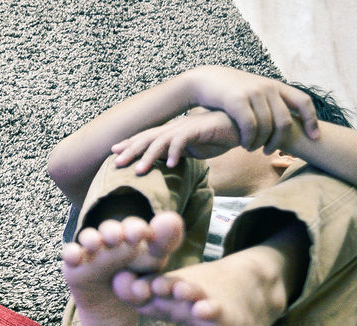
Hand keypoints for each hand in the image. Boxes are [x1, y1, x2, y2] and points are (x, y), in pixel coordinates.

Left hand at [110, 109, 241, 172]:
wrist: (242, 123)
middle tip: (116, 164)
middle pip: (147, 138)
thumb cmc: (218, 137)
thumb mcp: (194, 149)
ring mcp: (186, 127)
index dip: (130, 144)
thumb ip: (178, 154)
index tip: (114, 154)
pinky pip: (184, 140)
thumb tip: (164, 164)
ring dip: (149, 156)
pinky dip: (176, 152)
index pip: (146, 138)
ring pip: (161, 140)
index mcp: (172, 132)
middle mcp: (176, 127)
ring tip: (139, 171)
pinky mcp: (200, 129)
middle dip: (130, 150)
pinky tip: (172, 165)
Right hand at [184, 65, 318, 151]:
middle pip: (284, 121)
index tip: (315, 138)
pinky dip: (249, 139)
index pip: (303, 102)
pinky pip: (250, 126)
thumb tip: (287, 124)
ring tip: (251, 148)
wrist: (206, 80)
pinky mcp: (237, 99)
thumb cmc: (232, 93)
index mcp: (276, 86)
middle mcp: (268, 87)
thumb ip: (270, 104)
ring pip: (266, 127)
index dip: (312, 120)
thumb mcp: (256, 94)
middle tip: (268, 151)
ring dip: (260, 143)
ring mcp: (253, 92)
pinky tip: (244, 144)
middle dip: (278, 141)